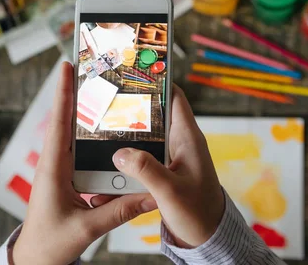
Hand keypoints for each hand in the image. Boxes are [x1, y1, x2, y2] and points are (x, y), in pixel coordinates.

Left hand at [13, 62, 156, 264]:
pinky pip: (79, 150)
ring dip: (85, 112)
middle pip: (67, 120)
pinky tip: (107, 131)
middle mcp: (54, 162)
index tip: (68, 66)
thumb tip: (151, 196)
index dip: (64, 92)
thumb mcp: (87, 228)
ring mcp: (60, 168)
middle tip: (94, 70)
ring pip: (73, 133)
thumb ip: (120, 211)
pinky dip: (91, 136)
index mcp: (52, 167)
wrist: (34, 259)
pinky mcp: (66, 176)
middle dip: (78, 93)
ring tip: (103, 92)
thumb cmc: (50, 242)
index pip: (59, 122)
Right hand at [111, 85, 224, 247]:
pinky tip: (108, 158)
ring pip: (145, 134)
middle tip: (108, 95)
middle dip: (132, 105)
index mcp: (188, 138)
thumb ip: (146, 170)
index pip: (174, 98)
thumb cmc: (198, 213)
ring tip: (101, 124)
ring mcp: (172, 155)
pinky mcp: (164, 170)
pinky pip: (142, 154)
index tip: (134, 70)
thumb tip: (120, 154)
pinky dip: (127, 154)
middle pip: (154, 113)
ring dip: (126, 132)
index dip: (157, 81)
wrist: (205, 237)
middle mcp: (180, 142)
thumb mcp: (170, 191)